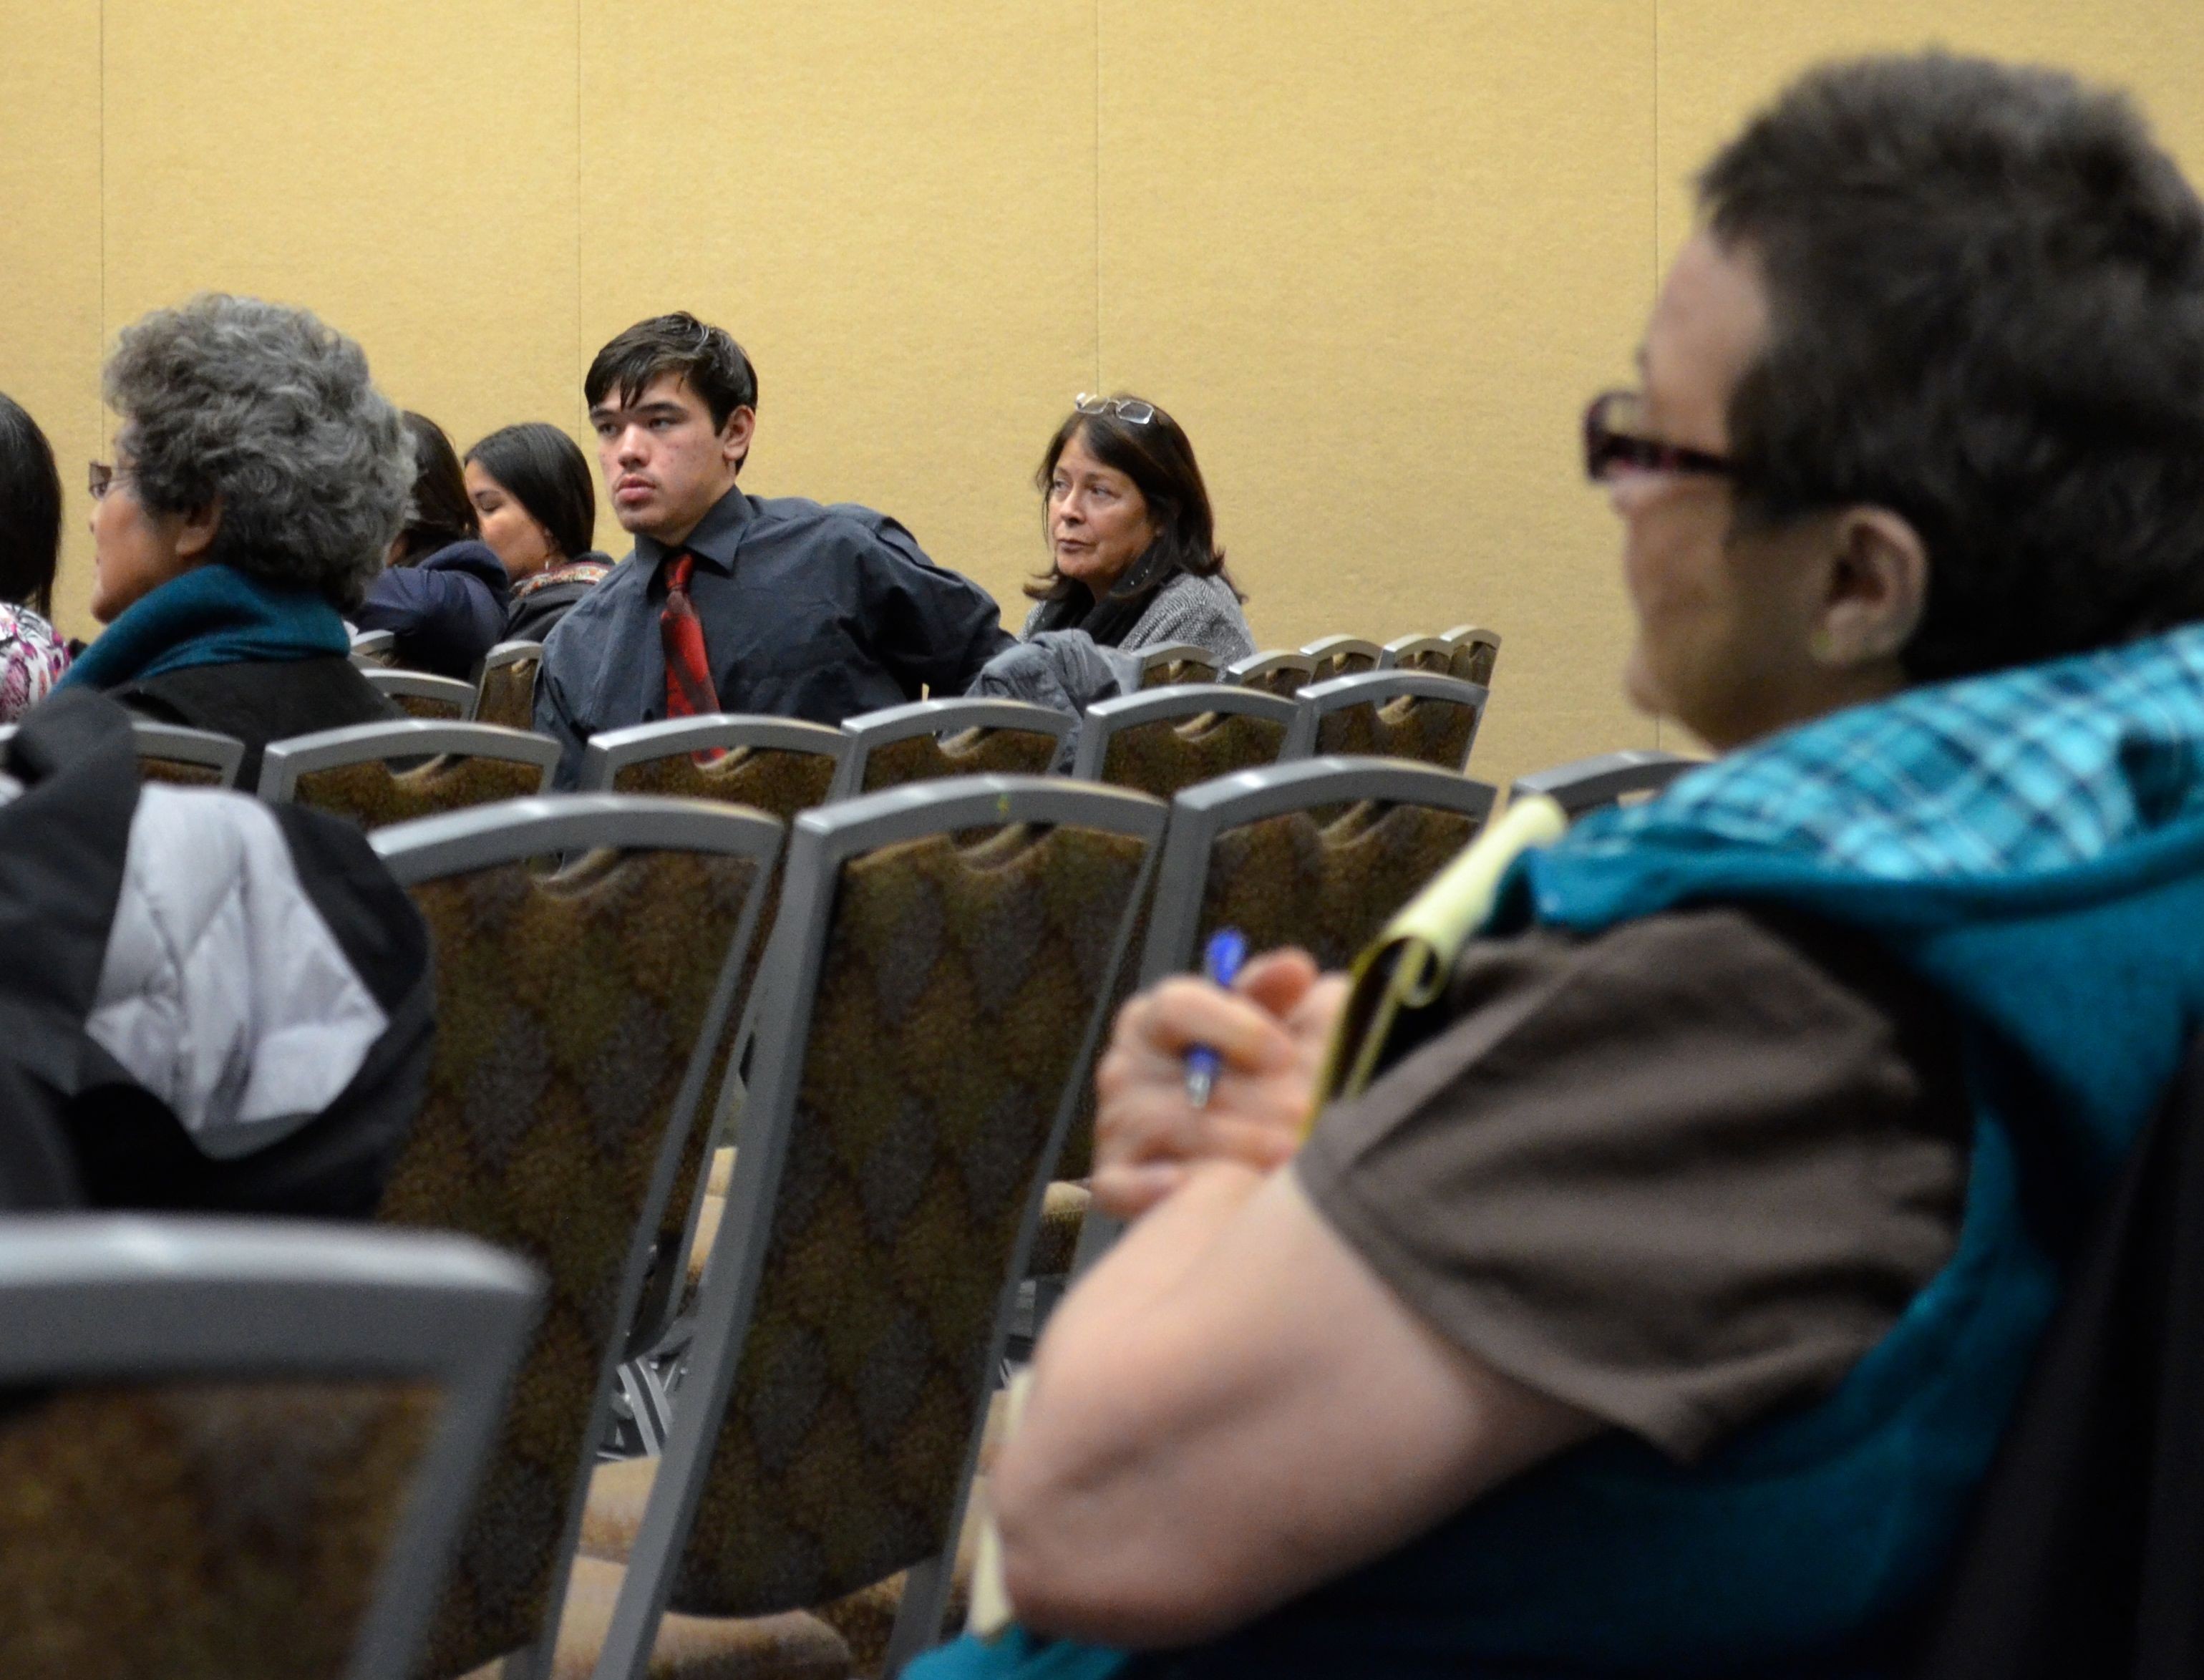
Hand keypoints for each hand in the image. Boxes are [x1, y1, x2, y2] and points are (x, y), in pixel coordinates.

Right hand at [1091, 948, 1349, 1218]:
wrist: (1248, 1151)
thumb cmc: (1262, 1072)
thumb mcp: (1279, 1024)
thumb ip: (1283, 996)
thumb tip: (1294, 970)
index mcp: (1158, 1017)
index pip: (1179, 1006)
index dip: (1235, 1027)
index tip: (1286, 1054)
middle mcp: (1126, 1064)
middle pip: (1178, 1075)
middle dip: (1252, 1098)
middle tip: (1304, 1118)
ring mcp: (1116, 1122)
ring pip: (1164, 1126)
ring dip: (1232, 1143)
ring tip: (1285, 1156)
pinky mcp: (1113, 1177)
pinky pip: (1118, 1185)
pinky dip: (1149, 1189)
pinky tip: (1192, 1188)